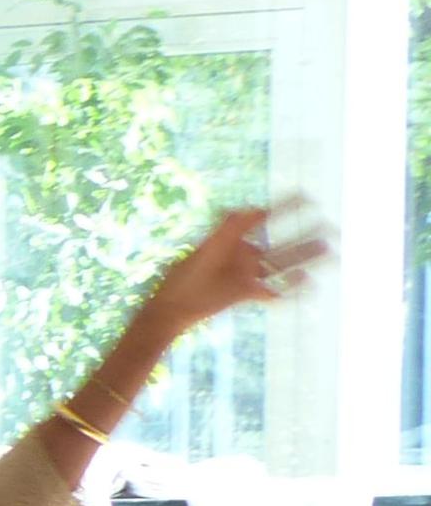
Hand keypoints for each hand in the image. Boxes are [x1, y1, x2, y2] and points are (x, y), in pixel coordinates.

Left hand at [131, 202, 324, 348]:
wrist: (171, 309)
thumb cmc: (185, 276)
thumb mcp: (209, 248)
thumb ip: (232, 227)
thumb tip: (260, 208)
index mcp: (235, 240)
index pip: (266, 219)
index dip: (286, 207)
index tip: (308, 195)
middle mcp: (244, 256)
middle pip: (282, 244)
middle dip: (306, 236)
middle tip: (333, 228)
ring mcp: (246, 276)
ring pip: (283, 265)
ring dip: (306, 259)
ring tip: (331, 251)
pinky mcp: (246, 294)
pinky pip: (275, 290)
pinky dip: (293, 288)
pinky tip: (310, 283)